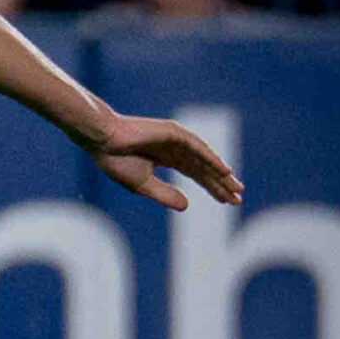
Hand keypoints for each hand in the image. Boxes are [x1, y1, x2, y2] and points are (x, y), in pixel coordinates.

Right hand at [83, 111, 242, 211]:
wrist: (101, 141)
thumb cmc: (115, 160)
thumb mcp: (142, 185)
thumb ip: (165, 195)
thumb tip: (188, 206)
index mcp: (165, 158)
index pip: (194, 174)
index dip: (211, 187)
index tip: (227, 201)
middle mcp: (174, 148)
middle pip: (203, 169)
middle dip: (220, 183)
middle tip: (238, 198)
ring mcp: (175, 139)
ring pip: (203, 159)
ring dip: (220, 173)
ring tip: (236, 188)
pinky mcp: (173, 132)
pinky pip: (197, 148)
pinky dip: (211, 159)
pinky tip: (224, 171)